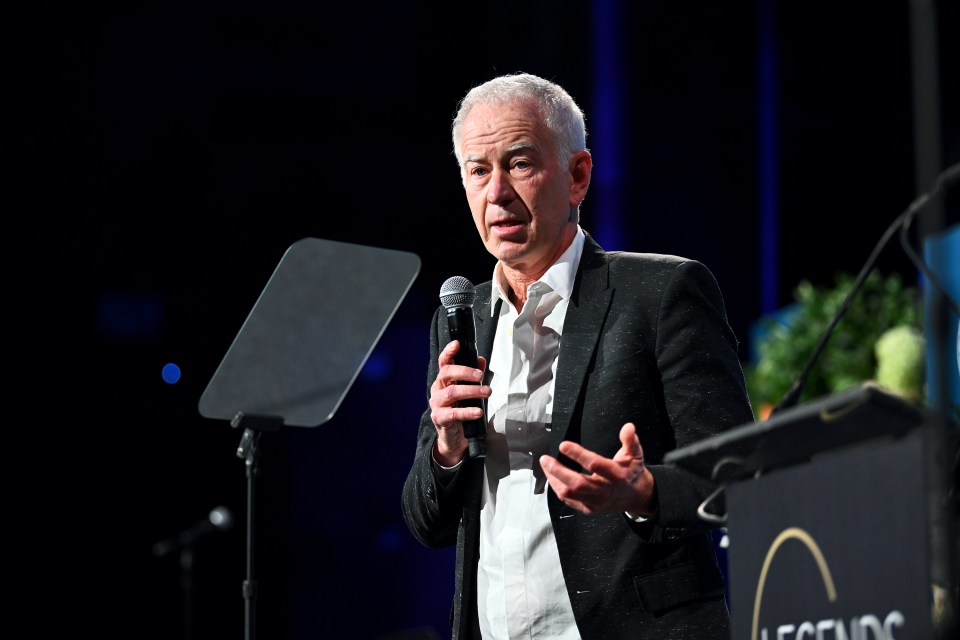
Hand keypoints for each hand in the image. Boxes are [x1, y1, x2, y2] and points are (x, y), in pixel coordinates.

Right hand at [429, 340, 488, 465]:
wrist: (454, 437)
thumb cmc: (460, 409)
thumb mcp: (468, 391)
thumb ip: (474, 376)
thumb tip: (480, 360)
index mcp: (444, 380)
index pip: (444, 362)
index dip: (448, 352)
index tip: (457, 344)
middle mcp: (437, 389)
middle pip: (447, 374)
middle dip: (465, 372)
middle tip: (481, 376)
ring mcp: (437, 404)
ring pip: (452, 392)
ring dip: (471, 391)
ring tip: (487, 392)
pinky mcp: (440, 419)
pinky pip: (453, 414)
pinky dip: (467, 412)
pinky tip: (478, 412)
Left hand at [539, 423, 654, 516]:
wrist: (636, 497)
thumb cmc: (631, 473)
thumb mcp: (635, 454)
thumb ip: (630, 440)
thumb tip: (628, 427)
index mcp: (617, 475)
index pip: (595, 464)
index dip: (578, 454)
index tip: (563, 445)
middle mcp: (605, 490)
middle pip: (578, 483)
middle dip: (558, 471)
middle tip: (545, 459)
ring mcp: (596, 502)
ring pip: (570, 493)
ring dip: (554, 479)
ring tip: (546, 466)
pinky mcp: (589, 509)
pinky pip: (569, 500)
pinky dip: (558, 488)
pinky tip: (552, 477)